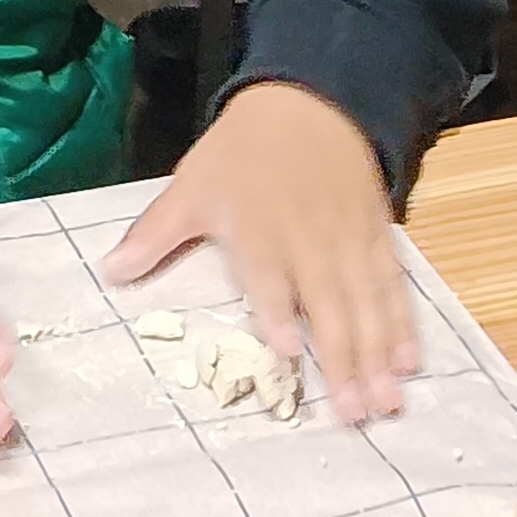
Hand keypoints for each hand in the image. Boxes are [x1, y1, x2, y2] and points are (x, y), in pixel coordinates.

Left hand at [107, 83, 417, 423]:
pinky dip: (402, 322)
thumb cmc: (240, 152)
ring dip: (378, 355)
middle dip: (343, 360)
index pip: (268, 277)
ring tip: (387, 403)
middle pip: (327, 304)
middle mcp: (307, 240)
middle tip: (355, 415)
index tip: (284, 350)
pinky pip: (391, 284)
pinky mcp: (376, 235)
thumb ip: (154, 235)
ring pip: (366, 304)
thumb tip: (108, 273)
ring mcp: (347, 240)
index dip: (276, 313)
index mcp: (258, 231)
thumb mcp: (191, 186)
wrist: (304, 100)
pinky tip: (409, 359)